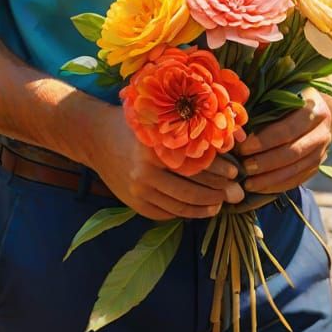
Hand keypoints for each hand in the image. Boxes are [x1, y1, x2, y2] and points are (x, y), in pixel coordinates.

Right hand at [87, 106, 243, 221]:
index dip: (219, 170)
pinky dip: (184, 212)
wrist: (95, 136)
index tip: (236, 172)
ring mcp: (139, 190)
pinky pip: (165, 213)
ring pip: (180, 206)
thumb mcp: (157, 118)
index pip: (195, 163)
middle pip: (191, 188)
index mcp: (155, 146)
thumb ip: (186, 128)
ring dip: (204, 208)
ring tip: (219, 204)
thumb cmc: (133, 123)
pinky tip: (197, 208)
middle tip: (236, 193)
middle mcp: (146, 171)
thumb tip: (227, 139)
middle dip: (218, 193)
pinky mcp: (134, 204)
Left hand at [234, 90, 331, 194]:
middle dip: (266, 162)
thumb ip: (262, 105)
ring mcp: (323, 150)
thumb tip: (236, 123)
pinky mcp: (318, 164)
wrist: (313, 106)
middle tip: (244, 167)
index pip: (287, 129)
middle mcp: (322, 131)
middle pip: (293, 152)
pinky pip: (299, 179)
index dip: (264, 140)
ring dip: (271, 178)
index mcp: (313, 107)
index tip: (243, 148)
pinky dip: (279, 185)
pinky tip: (261, 188)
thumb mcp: (277, 93)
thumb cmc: (287, 96)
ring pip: (296, 169)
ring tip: (249, 183)